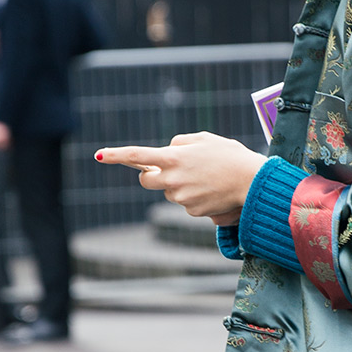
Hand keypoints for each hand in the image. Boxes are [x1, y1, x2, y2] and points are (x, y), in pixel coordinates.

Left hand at [96, 132, 265, 219]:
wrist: (252, 182)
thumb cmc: (229, 155)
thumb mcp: (204, 139)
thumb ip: (179, 143)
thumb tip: (167, 152)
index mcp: (173, 158)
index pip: (137, 155)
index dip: (116, 155)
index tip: (99, 155)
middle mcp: (172, 180)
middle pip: (146, 181)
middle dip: (150, 176)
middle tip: (167, 169)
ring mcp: (181, 198)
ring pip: (169, 192)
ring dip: (179, 185)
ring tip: (206, 176)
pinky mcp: (192, 211)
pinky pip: (186, 203)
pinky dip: (195, 196)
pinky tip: (212, 189)